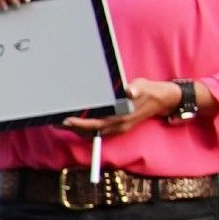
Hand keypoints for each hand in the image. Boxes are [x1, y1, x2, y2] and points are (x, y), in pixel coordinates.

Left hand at [63, 78, 188, 137]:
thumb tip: (130, 92)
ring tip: (62, 124)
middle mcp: (119, 126)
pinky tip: (77, 124)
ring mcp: (118, 128)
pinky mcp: (118, 127)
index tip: (67, 120)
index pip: (96, 124)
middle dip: (73, 128)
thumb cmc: (148, 90)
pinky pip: (98, 132)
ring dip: (78, 130)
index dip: (80, 124)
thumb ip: (135, 89)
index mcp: (122, 117)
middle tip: (56, 122)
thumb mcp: (142, 86)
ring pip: (93, 133)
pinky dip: (86, 129)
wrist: (162, 100)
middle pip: (91, 131)